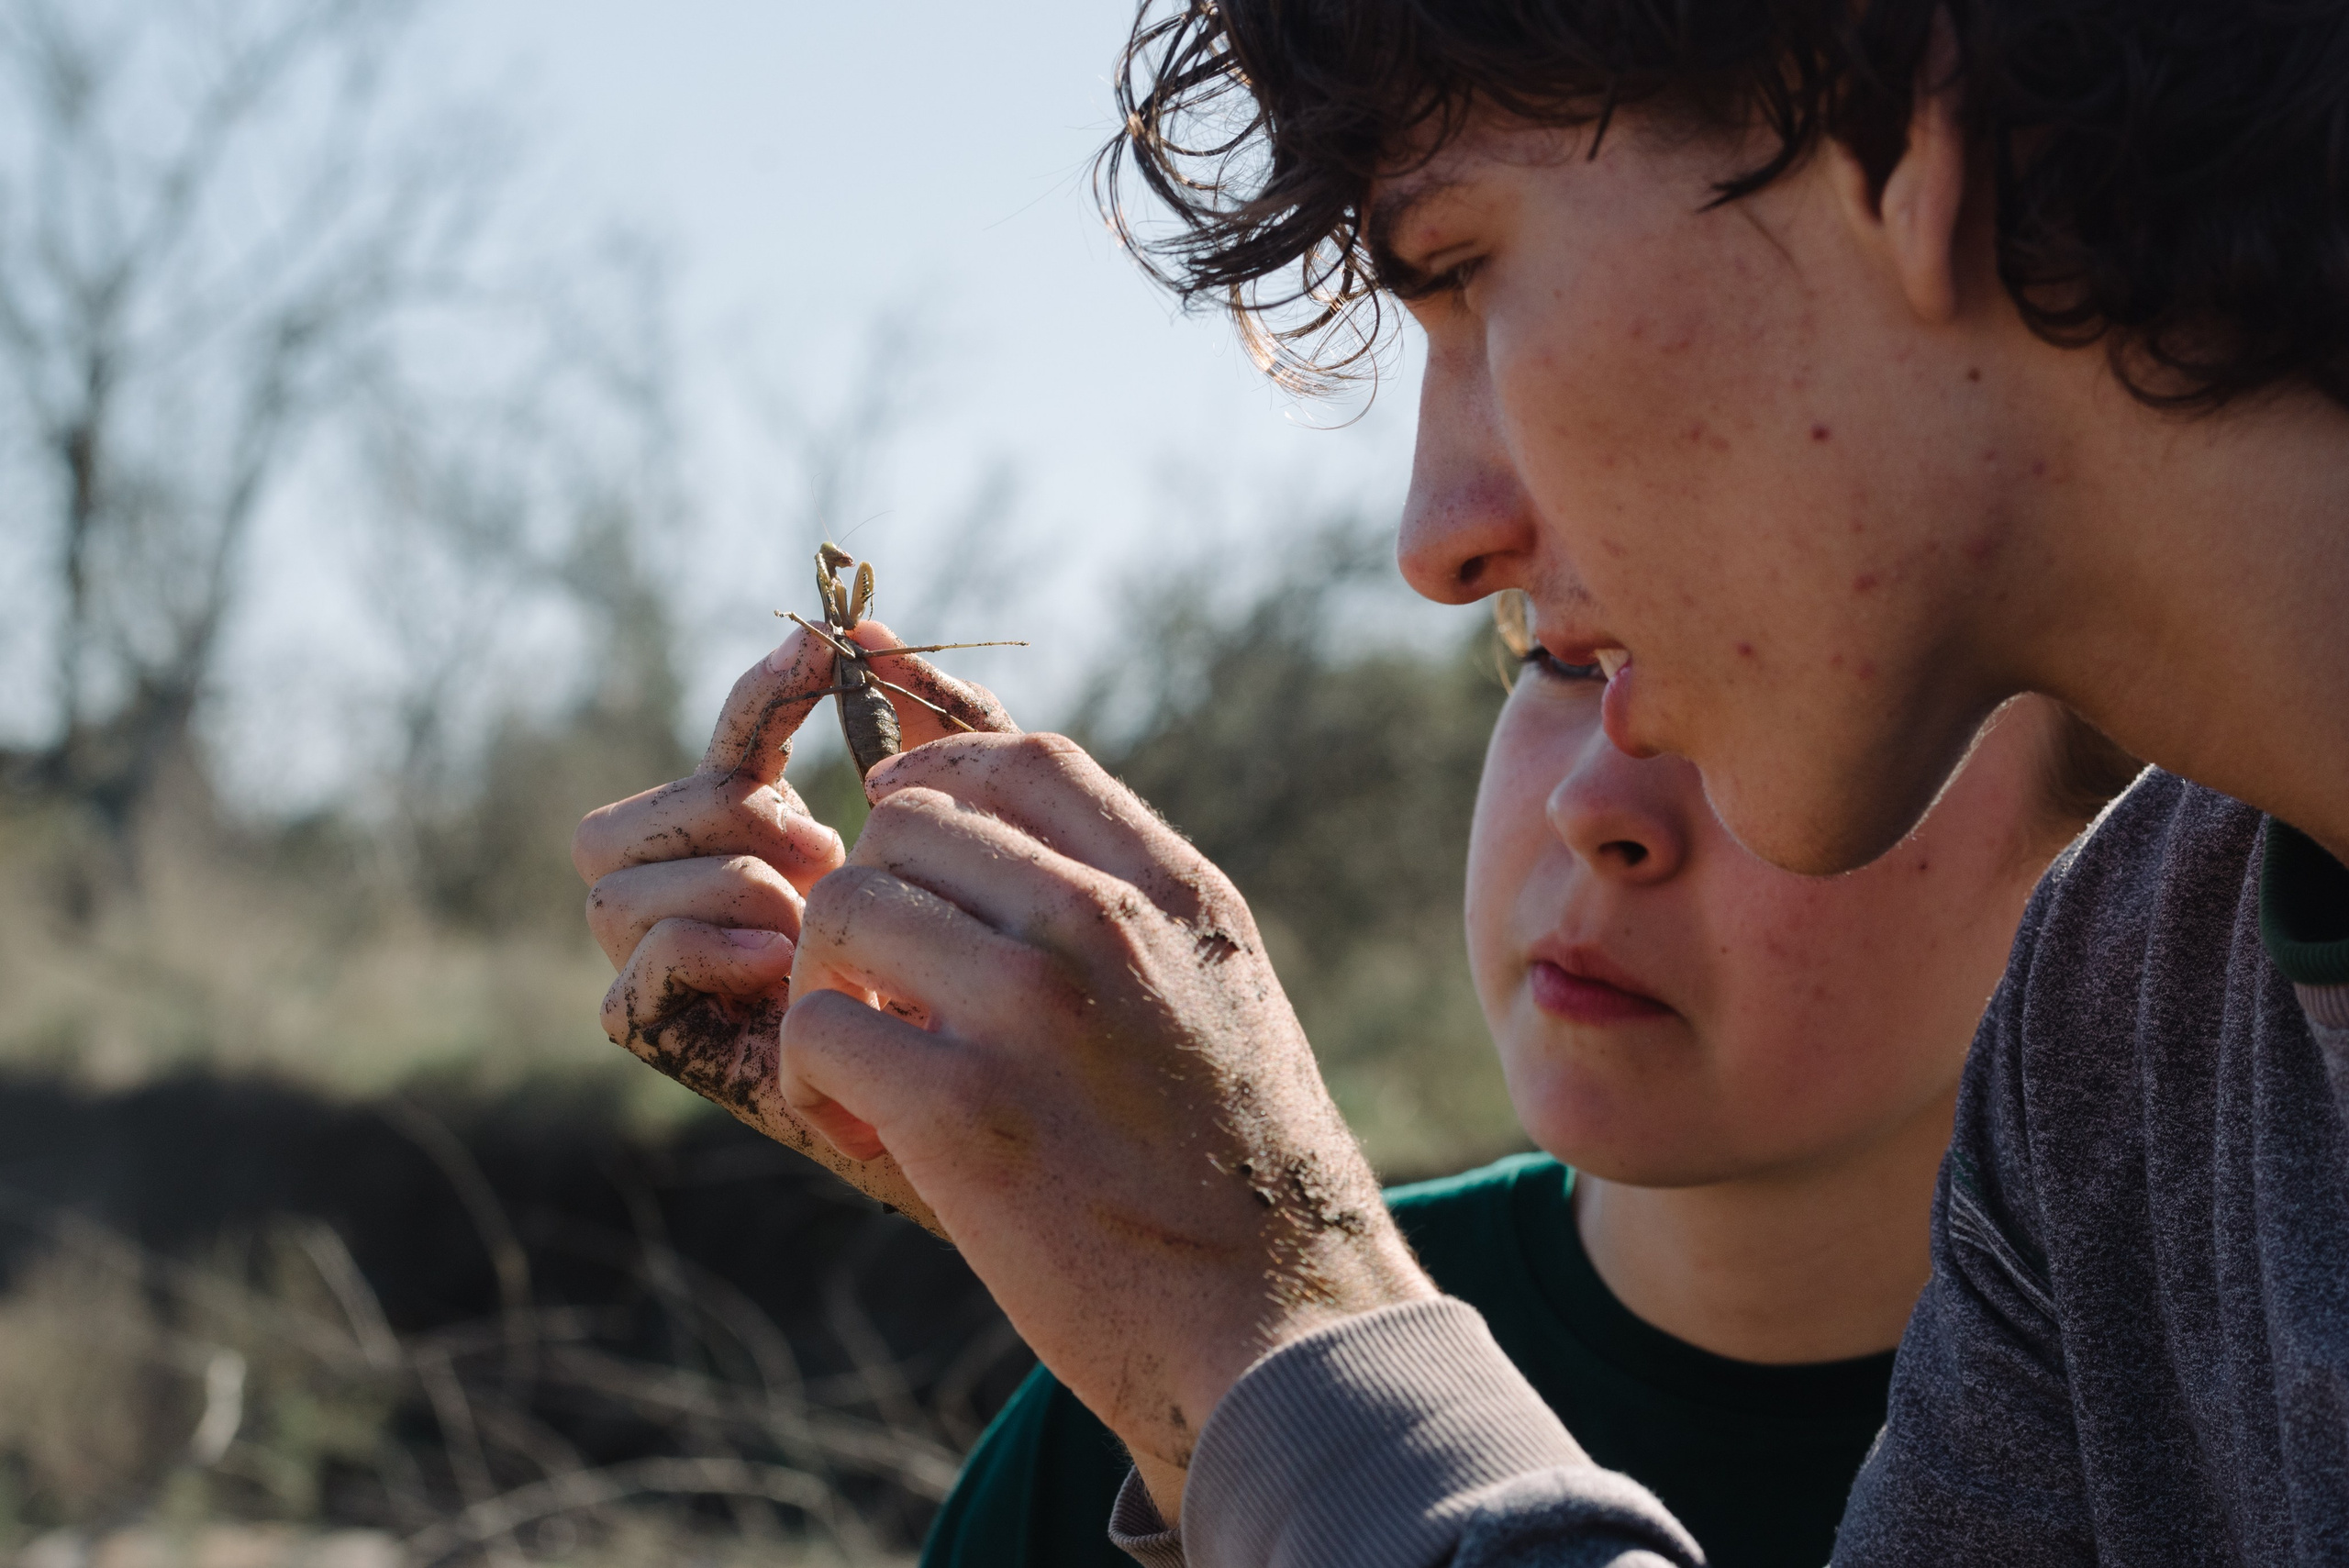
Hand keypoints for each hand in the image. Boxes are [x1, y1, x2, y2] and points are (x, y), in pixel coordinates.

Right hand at [572, 620, 1015, 1234]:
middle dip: (718, 812)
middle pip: (617, 825)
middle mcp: (699, 908)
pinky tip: (782, 959)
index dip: (762, 697)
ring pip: (613, 889)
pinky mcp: (681, 1050)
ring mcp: (679, 980)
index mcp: (761, 846)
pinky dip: (699, 949)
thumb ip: (938, 728)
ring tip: (809, 911)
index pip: (720, 752)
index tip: (827, 660)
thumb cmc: (999, 957)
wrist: (1019, 1101)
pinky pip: (628, 984)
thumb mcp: (982, 825)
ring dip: (719, 880)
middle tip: (819, 845)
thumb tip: (870, 625)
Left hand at [777, 732, 1436, 1506]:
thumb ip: (1137, 918)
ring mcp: (1030, 1006)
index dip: (935, 769)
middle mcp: (1104, 923)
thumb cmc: (1242, 1178)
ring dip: (830, 986)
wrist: (1279, 1323)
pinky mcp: (961, 1107)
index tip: (898, 816)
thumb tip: (1010, 860)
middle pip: (909, 827)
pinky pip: (818, 1027)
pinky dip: (819, 1078)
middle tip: (892, 995)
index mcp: (1175, 895)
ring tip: (875, 1068)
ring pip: (845, 911)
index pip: (1025, 762)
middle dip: (875, 901)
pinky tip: (871, 1129)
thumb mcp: (1225, 1000)